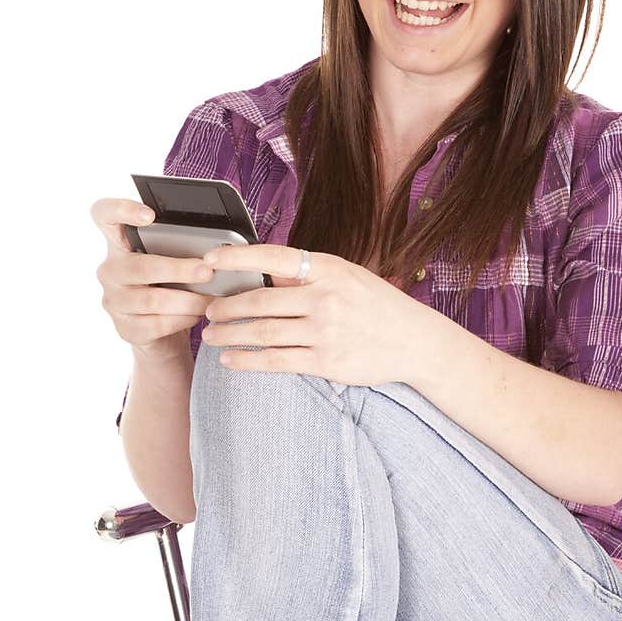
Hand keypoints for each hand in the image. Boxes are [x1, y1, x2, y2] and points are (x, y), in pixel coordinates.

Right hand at [91, 198, 213, 356]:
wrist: (166, 336)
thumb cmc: (174, 288)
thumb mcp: (175, 262)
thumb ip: (183, 247)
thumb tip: (218, 245)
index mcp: (120, 245)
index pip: (104, 215)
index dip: (121, 210)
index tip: (150, 216)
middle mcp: (110, 271)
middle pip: (139, 266)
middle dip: (178, 269)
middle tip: (207, 271)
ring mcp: (114, 302)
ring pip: (152, 300)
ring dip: (187, 299)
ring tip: (211, 299)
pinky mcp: (126, 329)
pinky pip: (157, 324)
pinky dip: (183, 319)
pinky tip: (198, 315)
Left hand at [200, 243, 428, 386]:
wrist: (415, 341)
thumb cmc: (377, 306)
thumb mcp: (346, 276)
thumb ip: (306, 277)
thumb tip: (263, 275)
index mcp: (328, 269)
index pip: (272, 257)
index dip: (236, 257)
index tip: (210, 260)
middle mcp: (325, 298)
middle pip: (260, 301)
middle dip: (225, 308)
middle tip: (206, 311)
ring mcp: (325, 331)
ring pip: (262, 332)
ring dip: (229, 335)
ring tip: (211, 337)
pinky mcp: (326, 362)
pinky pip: (275, 361)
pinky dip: (247, 360)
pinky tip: (230, 360)